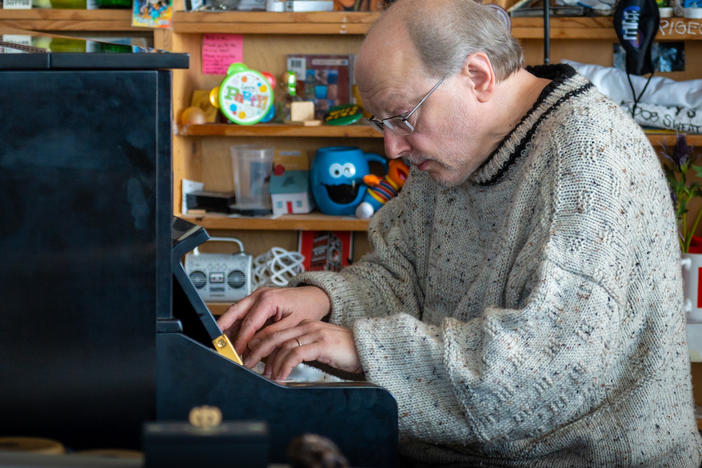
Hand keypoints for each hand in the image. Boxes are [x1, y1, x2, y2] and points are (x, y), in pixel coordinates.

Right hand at [217, 286, 330, 356]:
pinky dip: (236, 325)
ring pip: (235, 312)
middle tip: (218, 346)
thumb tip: (254, 346)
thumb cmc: (306, 307)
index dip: (241, 342)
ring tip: (224, 345)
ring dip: (229, 328)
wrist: (314, 297)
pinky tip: (234, 338)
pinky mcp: (257, 301)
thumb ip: (272, 335)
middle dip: (224, 330)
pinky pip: (242, 313)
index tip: (237, 355)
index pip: (249, 324)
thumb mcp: (292, 324)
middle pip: (234, 313)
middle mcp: (259, 295)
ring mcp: (256, 296)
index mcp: (269, 299)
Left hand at [246, 319, 362, 380]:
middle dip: (257, 351)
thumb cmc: (344, 351)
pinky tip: (280, 375)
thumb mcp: (318, 348)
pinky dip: (284, 366)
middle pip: (274, 335)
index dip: (259, 343)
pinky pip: (296, 354)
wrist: (367, 348)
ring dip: (270, 362)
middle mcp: (307, 326)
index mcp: (304, 325)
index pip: (275, 331)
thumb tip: (281, 363)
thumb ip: (301, 350)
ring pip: (282, 345)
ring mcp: (314, 333)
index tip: (250, 356)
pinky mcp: (321, 344)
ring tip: (265, 374)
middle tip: (247, 364)